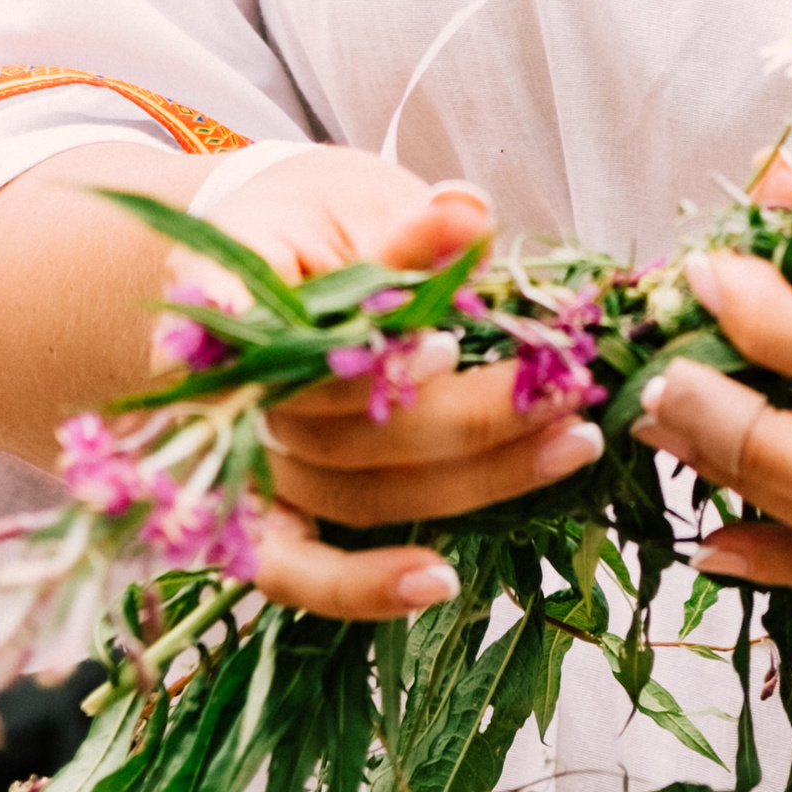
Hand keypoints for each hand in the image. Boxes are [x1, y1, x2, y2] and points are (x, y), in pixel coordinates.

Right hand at [170, 147, 605, 625]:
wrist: (266, 259)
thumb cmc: (317, 226)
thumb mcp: (361, 203)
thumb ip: (411, 225)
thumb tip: (469, 214)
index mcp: (228, 292)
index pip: (286, 343)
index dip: (367, 361)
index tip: (451, 345)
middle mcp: (221, 393)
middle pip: (341, 431)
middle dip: (465, 416)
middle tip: (560, 389)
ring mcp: (242, 464)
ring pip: (353, 495)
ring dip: (470, 481)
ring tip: (571, 444)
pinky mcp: (265, 516)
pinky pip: (300, 573)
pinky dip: (362, 588)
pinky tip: (439, 583)